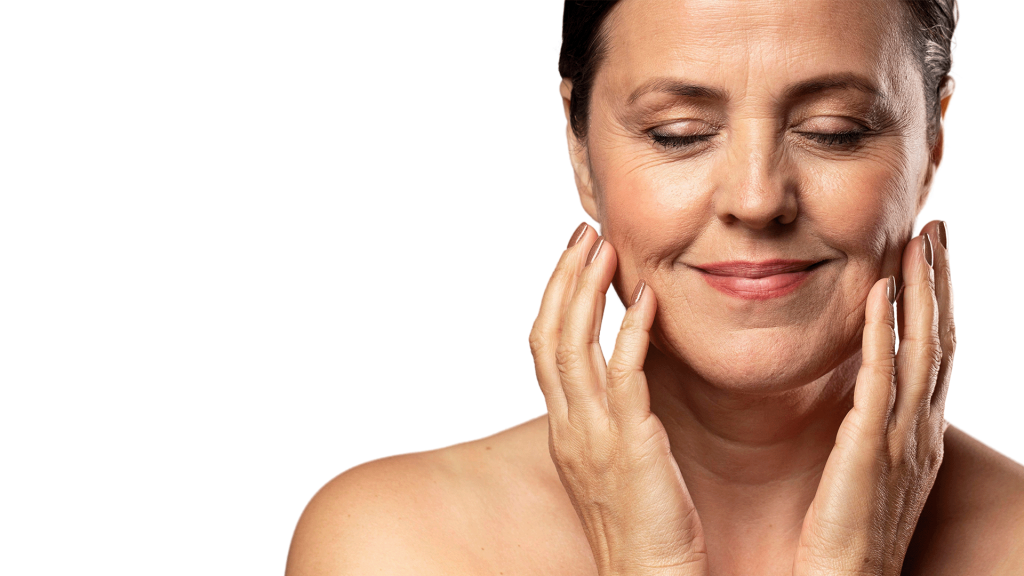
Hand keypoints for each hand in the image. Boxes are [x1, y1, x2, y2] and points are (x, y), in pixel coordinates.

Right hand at [529, 223, 708, 575]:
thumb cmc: (642, 528)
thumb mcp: (613, 465)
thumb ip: (610, 421)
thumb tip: (620, 385)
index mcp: (564, 428)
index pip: (544, 348)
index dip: (554, 297)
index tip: (573, 257)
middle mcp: (568, 426)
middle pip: (548, 336)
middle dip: (562, 279)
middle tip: (584, 233)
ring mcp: (592, 436)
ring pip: (572, 347)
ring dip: (586, 291)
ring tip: (604, 247)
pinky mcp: (629, 445)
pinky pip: (623, 376)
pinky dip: (631, 332)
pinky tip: (646, 299)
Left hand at [794, 220, 953, 574]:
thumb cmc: (847, 537)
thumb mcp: (867, 474)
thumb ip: (869, 432)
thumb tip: (861, 400)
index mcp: (917, 436)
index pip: (932, 355)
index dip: (936, 302)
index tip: (928, 255)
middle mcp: (920, 433)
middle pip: (938, 342)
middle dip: (939, 283)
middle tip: (935, 230)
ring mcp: (902, 442)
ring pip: (919, 351)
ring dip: (922, 292)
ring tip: (919, 242)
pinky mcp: (871, 454)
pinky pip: (880, 384)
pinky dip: (882, 335)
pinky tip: (879, 296)